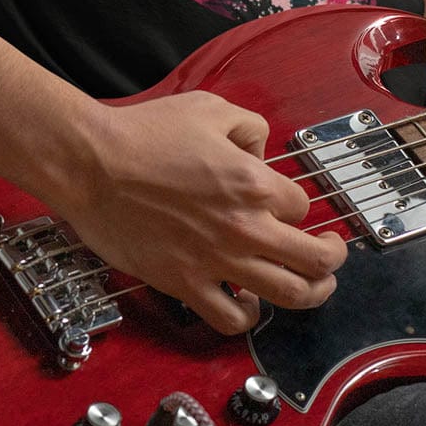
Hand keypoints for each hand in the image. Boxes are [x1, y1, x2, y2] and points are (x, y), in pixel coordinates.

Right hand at [49, 91, 346, 334]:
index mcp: (252, 182)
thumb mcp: (209, 107)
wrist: (93, 164)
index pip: (302, 206)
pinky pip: (232, 318)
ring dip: (311, 293)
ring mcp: (216, 260)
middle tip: (332, 253)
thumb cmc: (144, 134)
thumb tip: (261, 150)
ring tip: (313, 286)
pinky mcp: (186, 283)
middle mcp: (243, 226)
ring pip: (288, 295)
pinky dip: (249, 316)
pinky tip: (248, 303)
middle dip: (332, 257)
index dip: (301, 205)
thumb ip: (249, 126)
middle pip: (314, 259)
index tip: (292, 206)